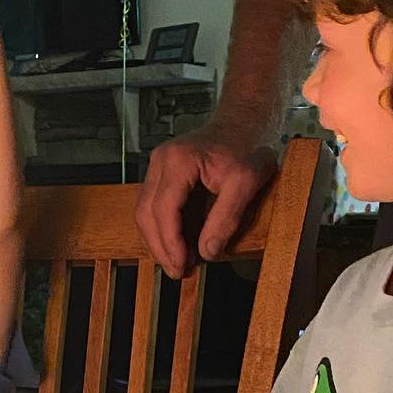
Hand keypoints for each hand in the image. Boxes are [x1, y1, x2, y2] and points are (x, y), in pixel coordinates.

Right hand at [136, 126, 276, 278]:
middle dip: (160, 247)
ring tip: (176, 262)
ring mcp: (157, 165)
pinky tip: (174, 245)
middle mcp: (161, 160)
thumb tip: (207, 252)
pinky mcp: (162, 172)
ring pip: (144, 211)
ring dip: (157, 240)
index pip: (164, 210)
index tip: (181, 265)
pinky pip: (152, 205)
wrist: (244, 122)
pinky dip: (160, 228)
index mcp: (178, 161)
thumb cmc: (247, 146)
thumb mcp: (246, 183)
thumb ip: (226, 218)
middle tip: (177, 271)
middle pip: (146, 213)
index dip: (170, 243)